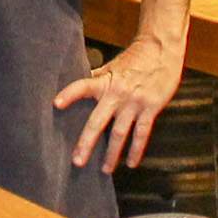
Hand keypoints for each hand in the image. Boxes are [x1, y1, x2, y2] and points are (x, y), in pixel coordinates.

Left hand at [52, 37, 183, 173]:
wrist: (162, 48)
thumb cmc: (135, 58)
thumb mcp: (113, 66)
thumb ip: (97, 79)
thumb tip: (79, 88)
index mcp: (105, 81)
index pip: (82, 87)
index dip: (69, 94)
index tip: (56, 104)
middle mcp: (117, 93)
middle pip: (98, 121)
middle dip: (87, 142)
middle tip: (77, 161)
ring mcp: (134, 102)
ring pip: (120, 133)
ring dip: (112, 154)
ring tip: (105, 169)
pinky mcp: (151, 107)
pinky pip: (142, 133)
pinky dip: (136, 150)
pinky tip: (131, 163)